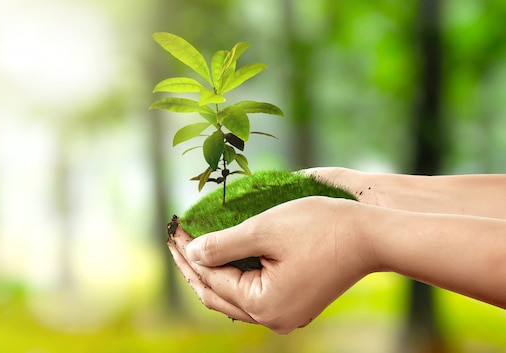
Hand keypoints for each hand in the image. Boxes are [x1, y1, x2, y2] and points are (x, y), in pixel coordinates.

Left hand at [167, 196, 372, 333]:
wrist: (371, 235)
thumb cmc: (320, 227)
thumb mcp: (264, 230)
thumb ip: (223, 245)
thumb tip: (192, 255)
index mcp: (264, 305)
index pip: (210, 279)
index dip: (188, 253)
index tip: (174, 228)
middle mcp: (274, 318)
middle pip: (218, 294)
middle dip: (194, 266)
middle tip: (175, 240)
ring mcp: (286, 313)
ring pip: (234, 296)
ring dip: (213, 271)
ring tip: (192, 247)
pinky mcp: (295, 302)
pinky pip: (253, 293)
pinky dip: (234, 274)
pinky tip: (223, 255)